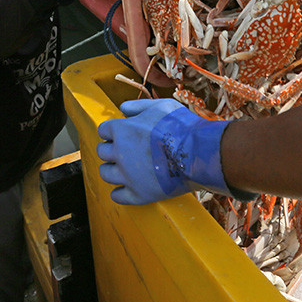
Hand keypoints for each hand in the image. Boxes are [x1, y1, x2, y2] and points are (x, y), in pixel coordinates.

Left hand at [96, 99, 232, 204]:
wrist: (199, 152)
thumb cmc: (181, 126)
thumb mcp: (160, 106)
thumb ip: (138, 106)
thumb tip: (123, 109)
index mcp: (122, 130)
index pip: (104, 130)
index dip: (114, 131)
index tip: (123, 133)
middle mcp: (119, 153)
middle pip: (102, 152)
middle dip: (112, 149)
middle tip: (127, 150)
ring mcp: (127, 176)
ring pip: (106, 173)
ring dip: (113, 169)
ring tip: (127, 168)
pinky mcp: (138, 194)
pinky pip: (117, 196)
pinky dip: (120, 192)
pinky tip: (129, 186)